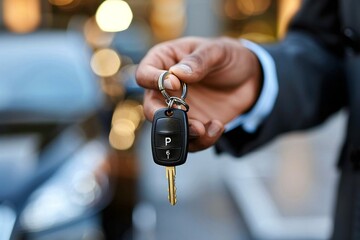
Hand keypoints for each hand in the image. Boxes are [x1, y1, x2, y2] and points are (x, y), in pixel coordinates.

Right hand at [136, 36, 261, 151]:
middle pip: (151, 108)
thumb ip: (199, 60)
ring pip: (169, 130)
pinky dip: (202, 140)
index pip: (144, 74)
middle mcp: (166, 90)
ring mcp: (179, 110)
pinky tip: (217, 127)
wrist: (250, 78)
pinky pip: (190, 141)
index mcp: (165, 63)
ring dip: (183, 134)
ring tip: (203, 128)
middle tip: (183, 116)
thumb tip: (178, 74)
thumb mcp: (218, 51)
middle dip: (164, 117)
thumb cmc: (228, 57)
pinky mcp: (194, 125)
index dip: (154, 82)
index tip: (175, 84)